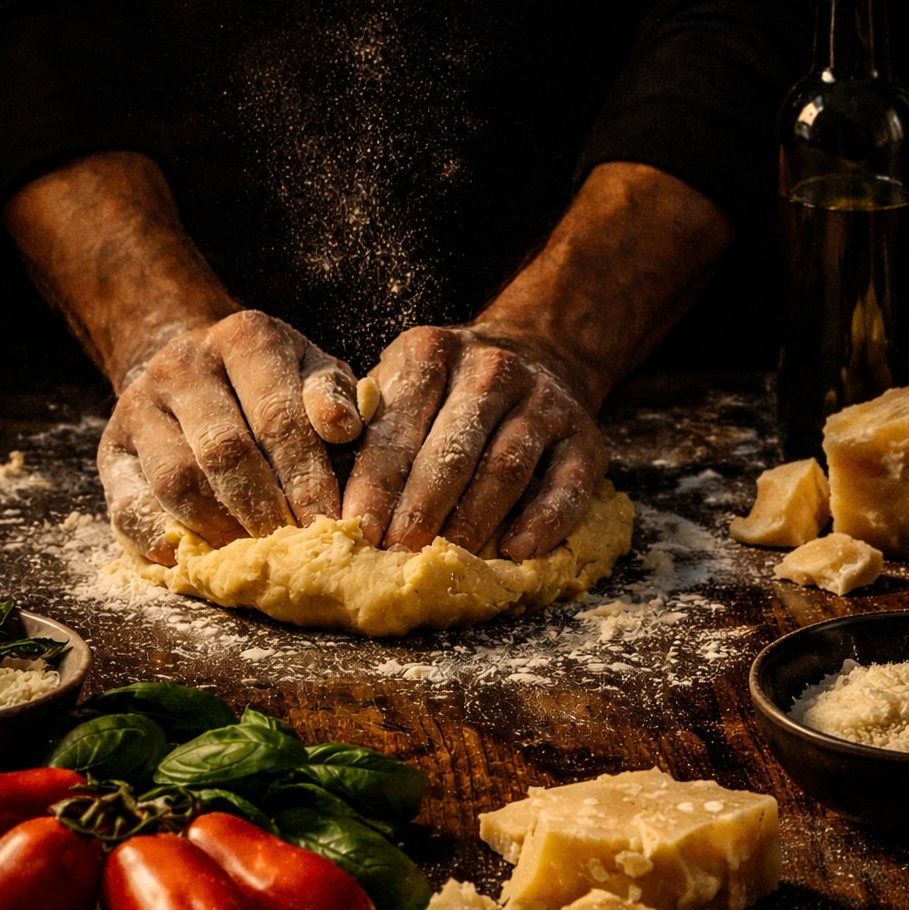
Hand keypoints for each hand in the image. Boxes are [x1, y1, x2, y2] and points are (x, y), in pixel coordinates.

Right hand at [97, 310, 361, 563]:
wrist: (194, 371)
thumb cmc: (275, 386)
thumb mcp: (314, 375)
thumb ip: (335, 398)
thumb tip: (343, 428)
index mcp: (245, 339)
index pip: (278, 416)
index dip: (307, 478)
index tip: (331, 524)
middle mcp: (184, 364)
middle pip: (226, 451)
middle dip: (266, 511)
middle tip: (294, 552)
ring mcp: (139, 405)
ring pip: (177, 481)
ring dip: (219, 530)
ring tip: (253, 559)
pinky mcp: (110, 449)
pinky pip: (129, 505)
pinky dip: (162, 542)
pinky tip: (195, 561)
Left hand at [341, 325, 606, 560]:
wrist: (538, 353)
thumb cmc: (443, 391)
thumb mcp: (397, 383)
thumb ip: (362, 428)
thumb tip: (323, 495)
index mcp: (431, 352)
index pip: (398, 422)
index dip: (376, 479)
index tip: (356, 527)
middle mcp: (491, 369)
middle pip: (452, 446)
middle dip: (422, 503)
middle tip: (398, 551)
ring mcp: (544, 401)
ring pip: (507, 465)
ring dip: (475, 516)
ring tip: (449, 557)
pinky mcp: (585, 436)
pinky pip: (568, 483)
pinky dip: (545, 519)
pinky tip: (517, 550)